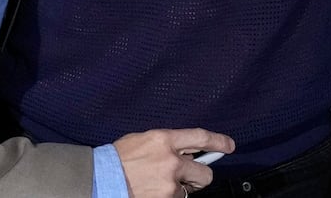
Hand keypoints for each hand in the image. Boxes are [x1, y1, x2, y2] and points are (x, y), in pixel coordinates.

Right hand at [114, 128, 234, 197]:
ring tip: (157, 184)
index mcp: (164, 139)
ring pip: (188, 191)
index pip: (201, 137)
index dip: (218, 142)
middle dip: (200, 177)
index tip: (228, 146)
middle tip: (189, 178)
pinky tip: (152, 191)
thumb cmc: (118, 158)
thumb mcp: (142, 140)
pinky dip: (167, 196)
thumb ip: (165, 144)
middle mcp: (171, 160)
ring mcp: (169, 183)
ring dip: (178, 189)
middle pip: (204, 173)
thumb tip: (185, 149)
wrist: (102, 179)